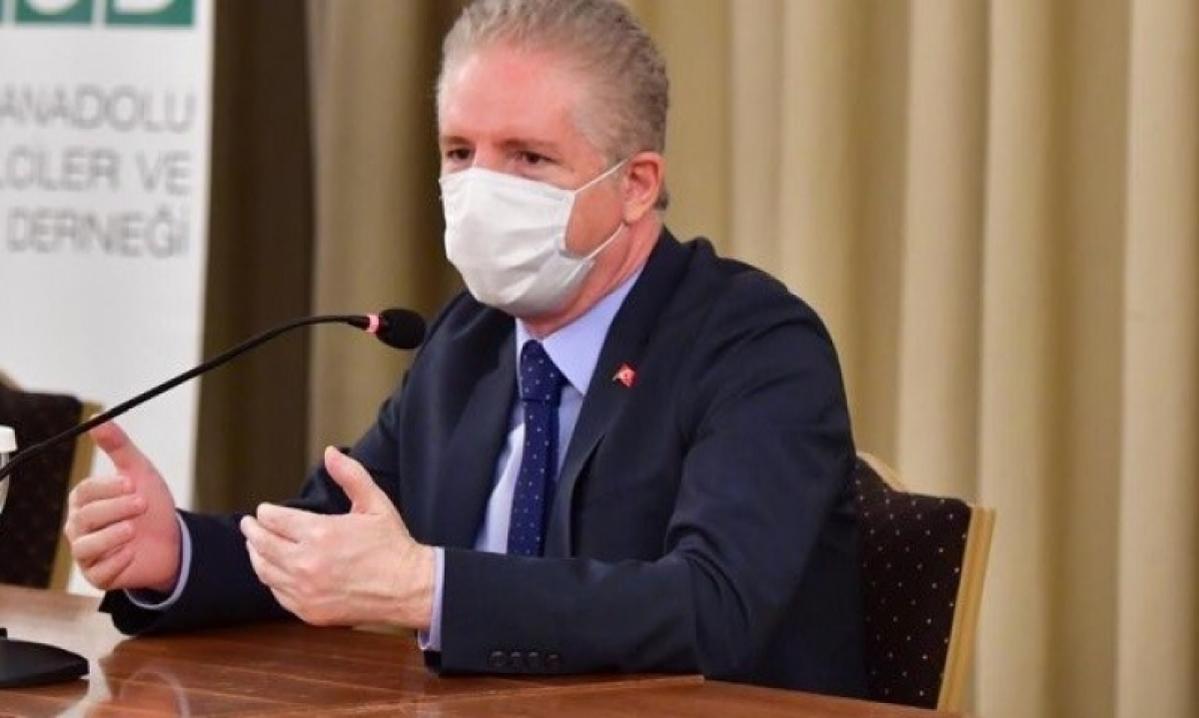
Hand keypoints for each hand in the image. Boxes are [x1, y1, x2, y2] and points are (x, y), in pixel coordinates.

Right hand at [63, 422, 181, 593]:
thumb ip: (119, 447)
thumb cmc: (150, 505)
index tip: (131, 483)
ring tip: (133, 530)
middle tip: (141, 504)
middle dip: (116, 509)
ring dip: (112, 537)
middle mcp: (79, 526)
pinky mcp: (97, 576)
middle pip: (85, 517)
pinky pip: (98, 571)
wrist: (172, 540)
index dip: (107, 487)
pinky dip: (116, 562)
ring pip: (86, 546)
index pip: (84, 491)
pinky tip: (131, 553)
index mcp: (85, 501)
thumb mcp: (140, 473)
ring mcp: (86, 552)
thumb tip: (100, 418)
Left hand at [239, 446, 434, 628]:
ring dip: (256, 555)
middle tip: (249, 524)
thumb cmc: (392, 544)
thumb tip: (330, 453)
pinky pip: (278, 594)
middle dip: (252, 531)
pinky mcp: (309, 611)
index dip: (266, 512)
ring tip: (254, 546)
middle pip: (262, 544)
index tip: (264, 510)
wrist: (407, 587)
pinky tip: (274, 572)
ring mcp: (306, 590)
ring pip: (265, 571)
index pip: (274, 520)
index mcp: (321, 533)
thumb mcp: (374, 503)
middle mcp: (307, 563)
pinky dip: (271, 580)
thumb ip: (350, 475)